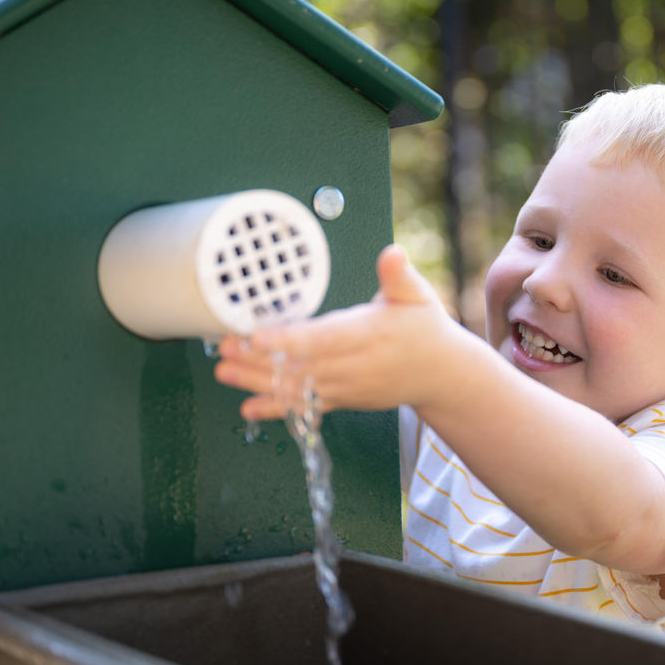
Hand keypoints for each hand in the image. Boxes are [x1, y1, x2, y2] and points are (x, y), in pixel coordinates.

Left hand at [215, 245, 476, 419]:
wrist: (442, 375)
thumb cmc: (426, 329)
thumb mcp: (418, 296)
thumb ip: (399, 276)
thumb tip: (392, 253)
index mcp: (372, 334)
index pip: (326, 338)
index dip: (291, 340)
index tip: (258, 336)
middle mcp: (357, 366)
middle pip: (302, 365)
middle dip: (260, 360)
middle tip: (223, 348)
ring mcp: (349, 387)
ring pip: (299, 388)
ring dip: (258, 382)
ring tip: (223, 371)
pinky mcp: (344, 401)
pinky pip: (308, 408)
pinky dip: (277, 410)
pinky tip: (248, 409)